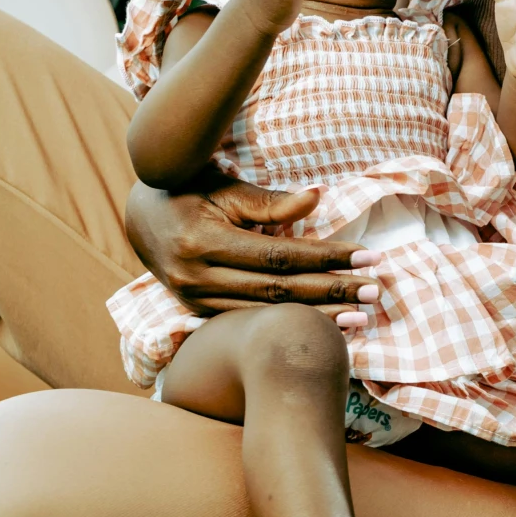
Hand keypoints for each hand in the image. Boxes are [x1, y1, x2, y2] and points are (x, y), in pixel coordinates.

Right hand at [126, 178, 377, 317]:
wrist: (141, 215)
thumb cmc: (192, 189)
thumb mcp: (227, 187)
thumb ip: (270, 202)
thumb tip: (319, 197)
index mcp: (203, 240)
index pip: (279, 255)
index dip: (326, 258)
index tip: (367, 258)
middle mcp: (196, 276)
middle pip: (277, 290)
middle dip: (330, 292)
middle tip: (374, 291)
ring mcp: (193, 299)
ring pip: (265, 315)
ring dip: (315, 318)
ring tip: (360, 318)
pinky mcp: (196, 311)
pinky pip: (248, 323)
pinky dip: (285, 325)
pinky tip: (320, 328)